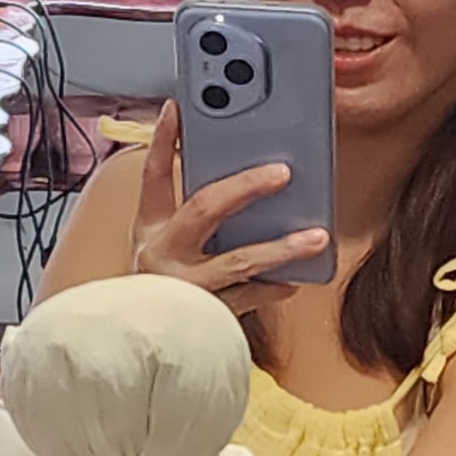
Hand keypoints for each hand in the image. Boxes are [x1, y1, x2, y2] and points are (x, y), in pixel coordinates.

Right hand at [130, 101, 327, 316]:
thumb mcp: (162, 245)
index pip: (153, 177)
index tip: (178, 108)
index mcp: (150, 230)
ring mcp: (185, 287)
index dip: (163, 140)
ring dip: (282, 248)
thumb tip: (237, 176)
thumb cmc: (159, 290)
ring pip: (239, 260)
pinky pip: (249, 296)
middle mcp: (162, 254)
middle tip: (282, 173)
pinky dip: (273, 287)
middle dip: (245, 187)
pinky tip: (294, 279)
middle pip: (204, 209)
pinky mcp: (206, 315)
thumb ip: (190, 212)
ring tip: (317, 237)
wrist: (139, 348)